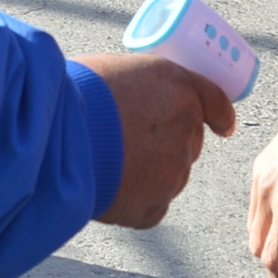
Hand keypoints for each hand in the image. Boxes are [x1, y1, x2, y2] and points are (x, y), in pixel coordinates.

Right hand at [79, 53, 238, 228]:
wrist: (54, 136)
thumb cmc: (75, 94)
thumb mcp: (114, 70)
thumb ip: (141, 88)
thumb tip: (138, 100)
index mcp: (179, 89)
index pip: (215, 102)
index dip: (220, 115)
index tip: (224, 126)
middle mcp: (185, 131)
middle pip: (187, 142)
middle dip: (165, 142)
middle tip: (127, 139)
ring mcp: (172, 173)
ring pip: (168, 176)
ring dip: (147, 172)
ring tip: (107, 162)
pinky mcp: (152, 206)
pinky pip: (150, 206)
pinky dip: (133, 201)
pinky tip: (107, 187)